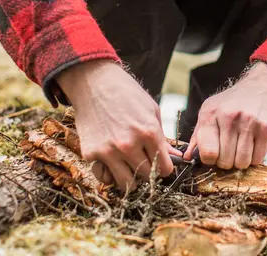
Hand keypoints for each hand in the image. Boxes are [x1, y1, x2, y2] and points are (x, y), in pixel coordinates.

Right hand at [57, 60, 180, 191]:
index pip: (165, 168)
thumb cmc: (127, 94)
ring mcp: (108, 151)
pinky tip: (113, 162)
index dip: (166, 167)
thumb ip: (163, 137)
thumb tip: (175, 157)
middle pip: (147, 177)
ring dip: (132, 178)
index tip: (162, 164)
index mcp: (148, 131)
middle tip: (146, 162)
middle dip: (150, 172)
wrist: (95, 83)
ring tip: (131, 165)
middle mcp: (128, 144)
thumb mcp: (151, 110)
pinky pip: (105, 178)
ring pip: (127, 184)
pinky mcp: (90, 154)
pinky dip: (110, 175)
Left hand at [184, 62, 266, 169]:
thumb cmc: (233, 101)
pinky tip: (253, 144)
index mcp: (211, 113)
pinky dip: (255, 157)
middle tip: (230, 149)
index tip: (214, 155)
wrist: (262, 86)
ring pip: (242, 163)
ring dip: (242, 161)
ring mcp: (249, 122)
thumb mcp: (210, 110)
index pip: (207, 152)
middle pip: (225, 161)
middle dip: (227, 161)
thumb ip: (198, 135)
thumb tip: (187, 157)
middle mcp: (229, 117)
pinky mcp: (266, 128)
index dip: (210, 160)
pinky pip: (258, 159)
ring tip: (242, 146)